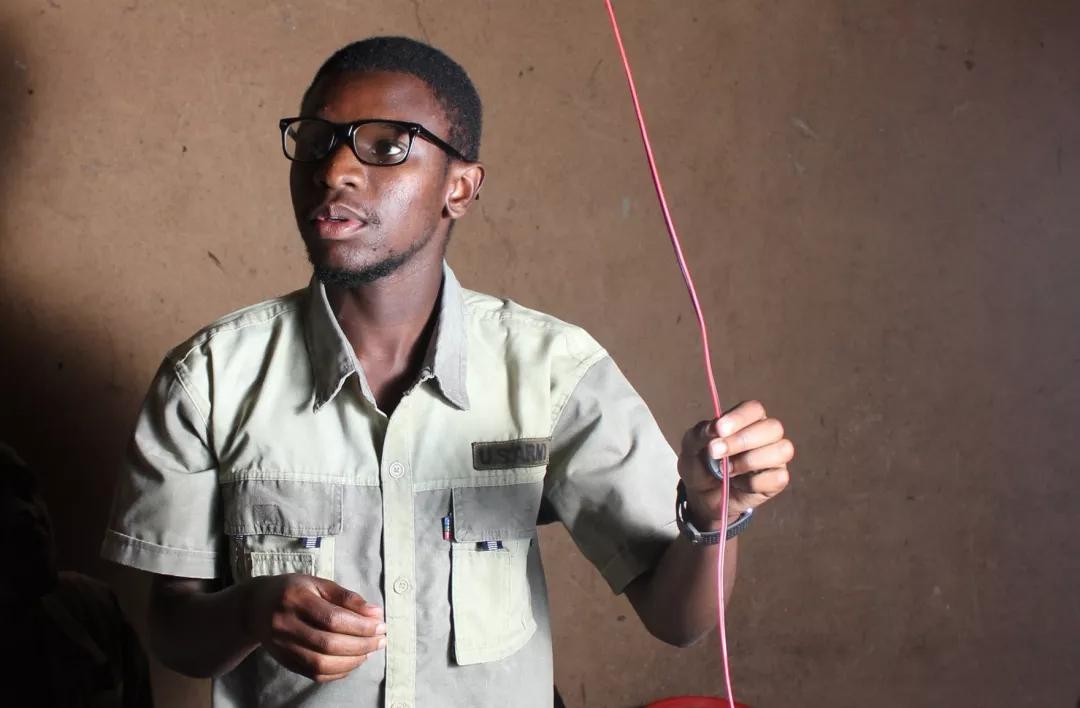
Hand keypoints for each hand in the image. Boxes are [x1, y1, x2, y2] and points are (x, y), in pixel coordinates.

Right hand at [245, 574, 385, 681]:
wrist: (255, 607)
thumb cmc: (293, 590)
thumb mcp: (317, 583)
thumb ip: (346, 597)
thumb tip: (374, 613)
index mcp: (295, 599)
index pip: (332, 619)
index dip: (360, 626)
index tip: (380, 625)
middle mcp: (285, 625)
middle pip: (328, 644)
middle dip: (361, 645)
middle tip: (381, 640)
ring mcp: (283, 646)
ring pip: (321, 663)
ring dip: (352, 661)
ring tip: (370, 651)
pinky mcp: (285, 661)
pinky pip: (314, 674)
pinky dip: (338, 671)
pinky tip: (353, 661)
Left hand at [678, 400, 793, 529]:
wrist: (702, 496)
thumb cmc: (701, 464)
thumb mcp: (691, 446)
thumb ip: (701, 433)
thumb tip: (715, 428)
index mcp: (747, 420)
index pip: (754, 409)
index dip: (739, 417)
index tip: (719, 430)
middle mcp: (766, 435)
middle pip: (773, 427)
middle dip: (742, 440)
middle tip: (715, 452)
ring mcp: (775, 458)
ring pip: (782, 450)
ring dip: (749, 461)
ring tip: (727, 470)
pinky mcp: (777, 480)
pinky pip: (778, 477)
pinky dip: (754, 483)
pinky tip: (739, 484)